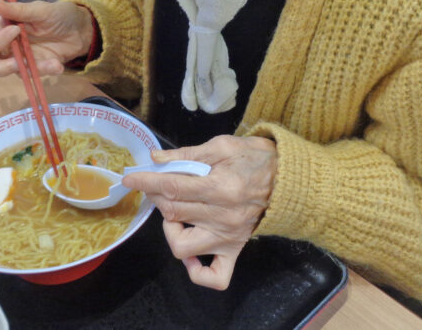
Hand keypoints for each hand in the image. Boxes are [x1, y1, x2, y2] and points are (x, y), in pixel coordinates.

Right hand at [0, 0, 93, 77]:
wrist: (80, 30)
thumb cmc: (57, 15)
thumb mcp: (40, 10)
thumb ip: (17, 10)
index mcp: (1, 29)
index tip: (15, 30)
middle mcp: (6, 47)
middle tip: (16, 63)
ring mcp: (19, 60)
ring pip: (9, 74)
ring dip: (29, 69)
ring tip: (51, 63)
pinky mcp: (34, 69)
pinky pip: (32, 75)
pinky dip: (45, 71)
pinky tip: (58, 65)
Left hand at [123, 135, 277, 289]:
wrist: (291, 179)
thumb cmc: (257, 158)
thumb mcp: (223, 145)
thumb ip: (187, 154)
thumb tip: (156, 159)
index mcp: (221, 186)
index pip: (172, 187)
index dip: (146, 181)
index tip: (130, 177)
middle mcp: (223, 216)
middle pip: (173, 212)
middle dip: (156, 196)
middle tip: (157, 184)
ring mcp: (229, 237)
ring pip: (183, 247)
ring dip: (170, 230)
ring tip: (176, 214)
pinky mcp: (235, 250)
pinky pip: (214, 276)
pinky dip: (197, 272)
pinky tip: (191, 254)